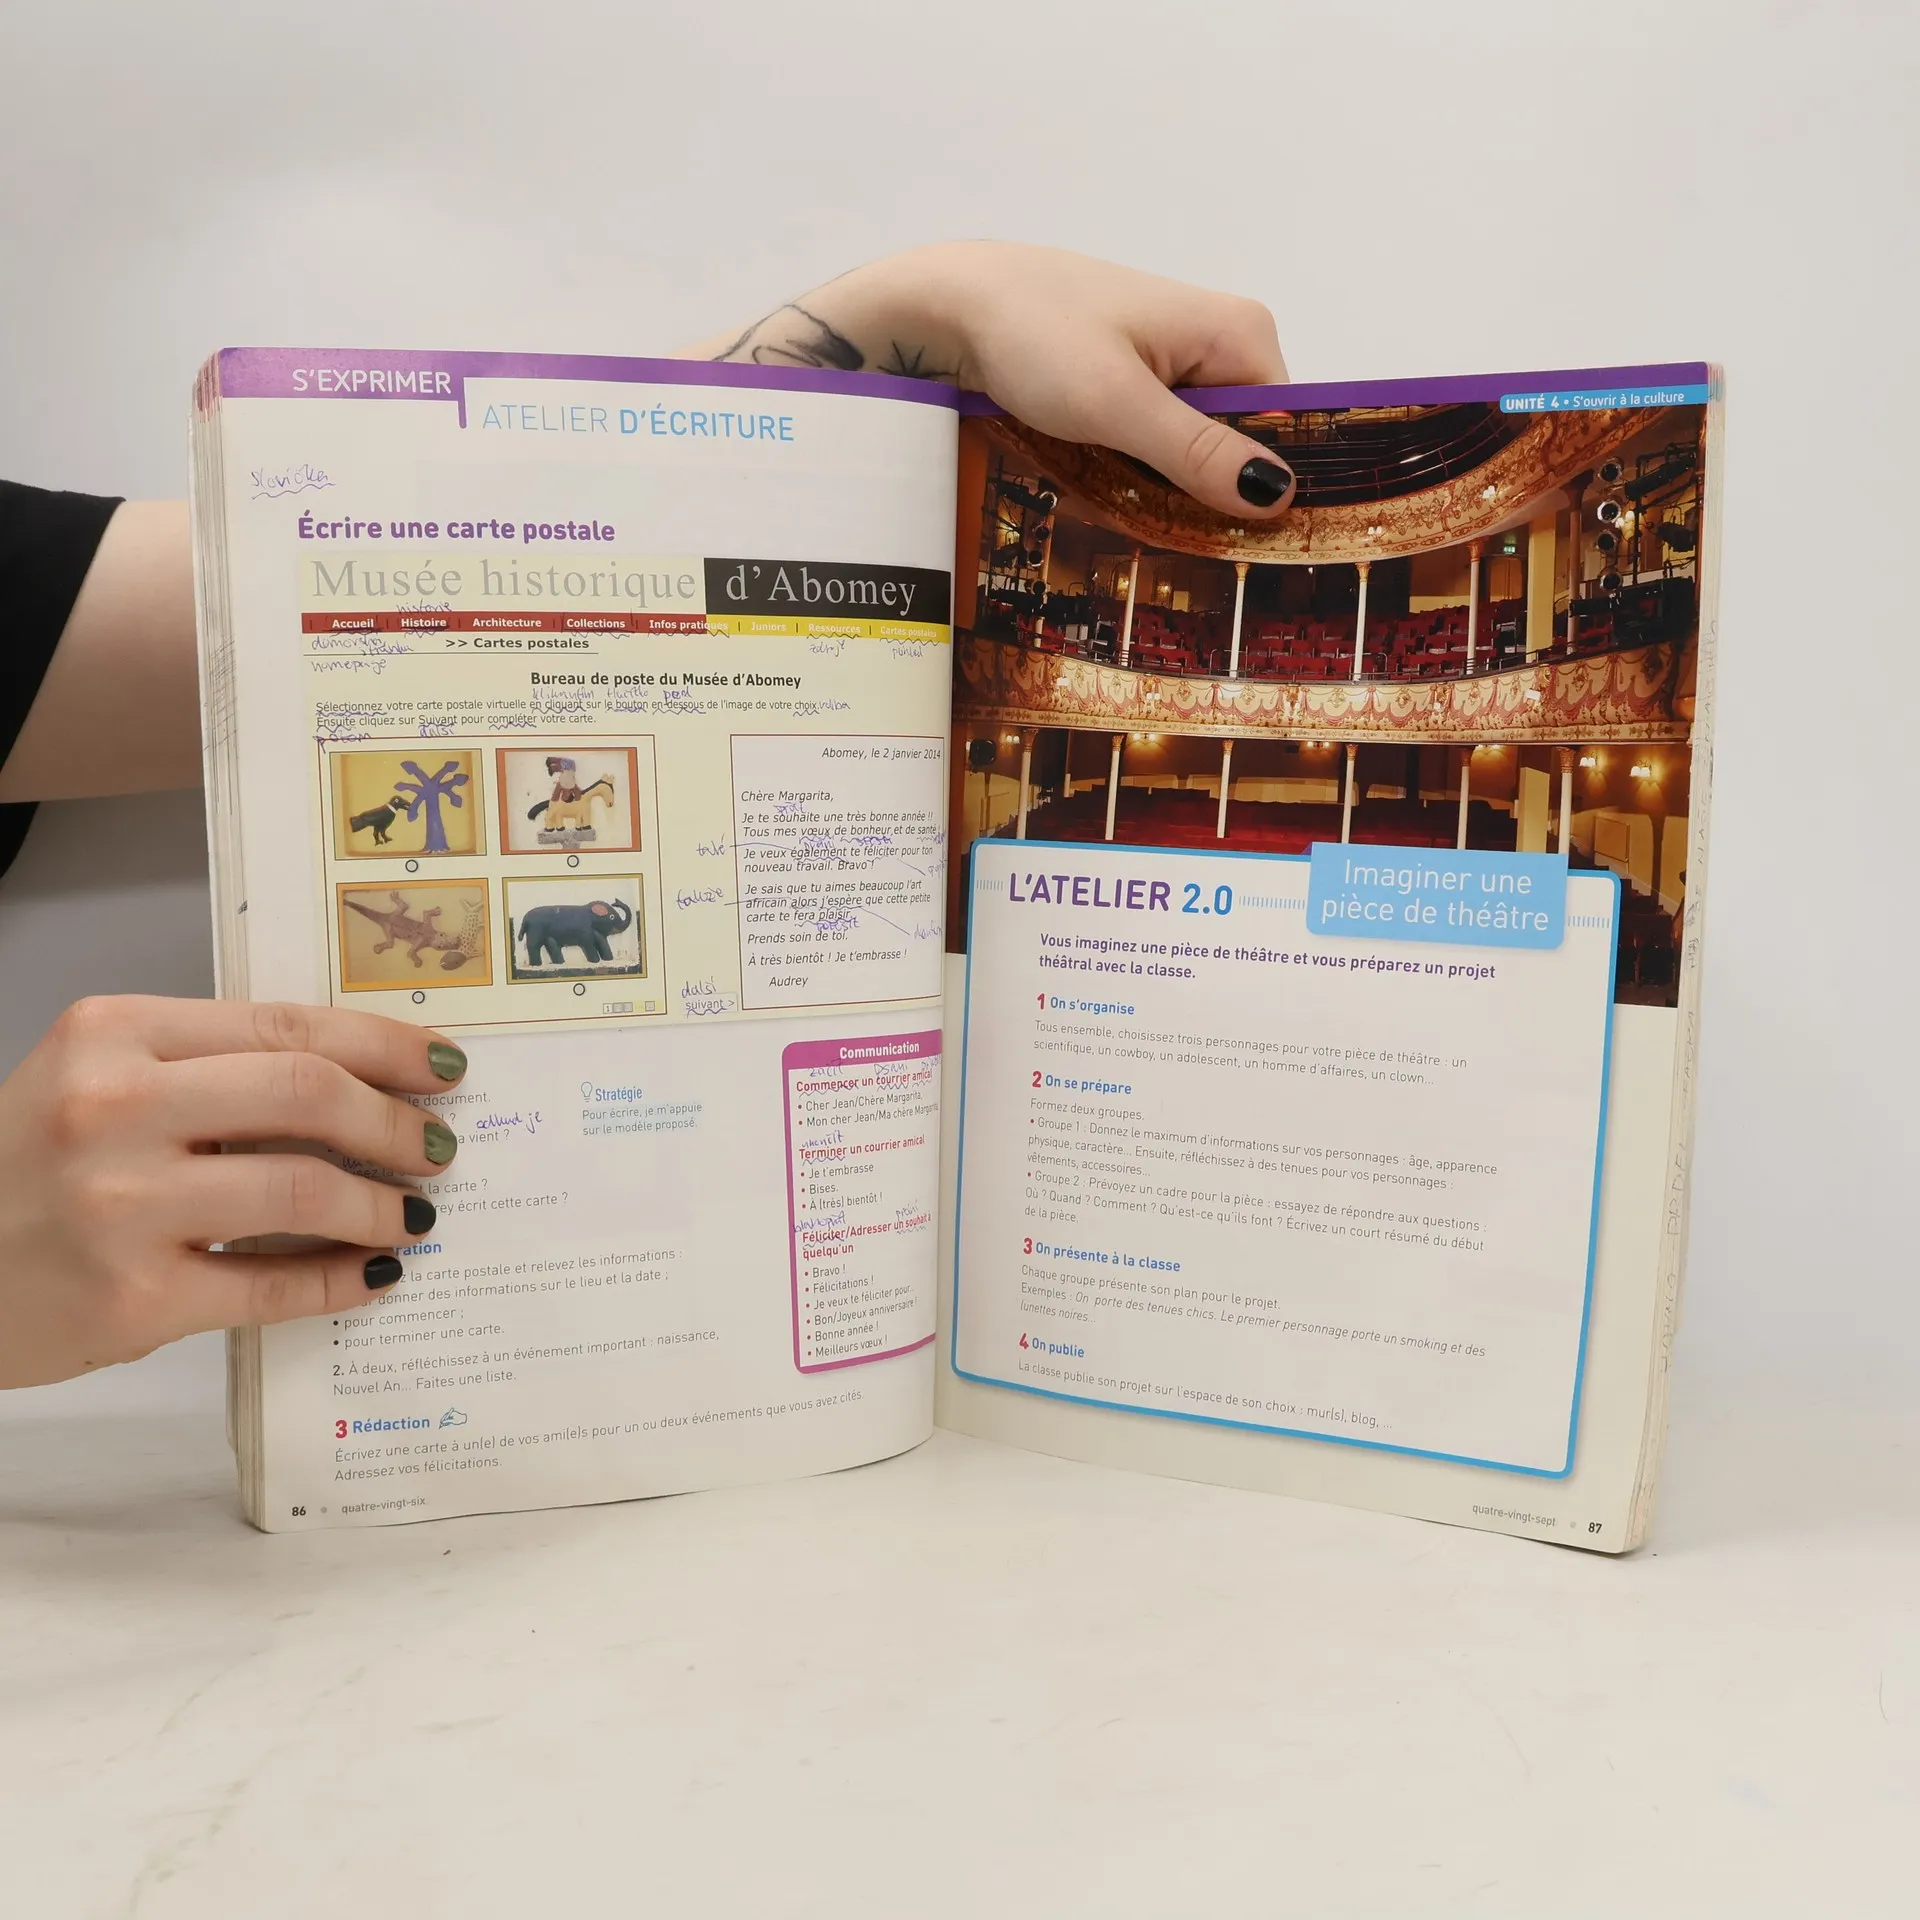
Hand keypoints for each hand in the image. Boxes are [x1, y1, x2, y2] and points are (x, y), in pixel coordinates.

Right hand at [0, 996, 466, 1387]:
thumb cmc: (26, 1169)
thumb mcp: (99, 1081)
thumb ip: (209, 1068)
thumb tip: (364, 1082)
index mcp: (114, 1034)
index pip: (287, 1027)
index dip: (384, 1047)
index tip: (442, 1066)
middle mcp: (114, 1108)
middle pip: (308, 1095)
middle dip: (397, 1123)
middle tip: (438, 1146)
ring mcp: (121, 1206)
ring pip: (303, 1189)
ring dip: (382, 1204)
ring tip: (412, 1214)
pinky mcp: (132, 1301)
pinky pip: (273, 1285)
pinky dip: (340, 1279)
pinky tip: (373, 1274)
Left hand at [689, 241, 1295, 516]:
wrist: (948, 306)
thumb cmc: (1033, 335)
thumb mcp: (1118, 404)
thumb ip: (1197, 451)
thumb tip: (1277, 494)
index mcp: (1241, 332)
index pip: (1290, 433)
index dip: (1268, 493)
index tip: (1244, 553)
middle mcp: (1220, 342)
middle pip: (1244, 447)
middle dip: (1214, 498)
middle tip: (1181, 554)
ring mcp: (1174, 363)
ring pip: (1196, 452)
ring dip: (1171, 493)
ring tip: (1141, 532)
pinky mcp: (1133, 381)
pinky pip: (1159, 444)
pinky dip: (1140, 475)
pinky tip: (1117, 502)